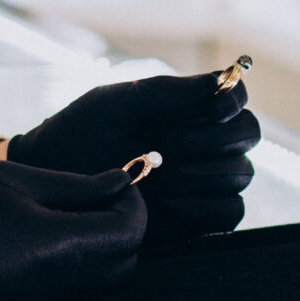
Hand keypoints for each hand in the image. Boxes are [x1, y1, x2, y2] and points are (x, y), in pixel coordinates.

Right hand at [0, 161, 144, 300]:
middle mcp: (58, 286)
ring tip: (71, 213)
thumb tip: (121, 181)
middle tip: (98, 194)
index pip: (130, 230)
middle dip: (124, 226)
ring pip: (103, 282)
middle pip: (126, 261)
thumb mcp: (13, 179)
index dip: (134, 202)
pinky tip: (48, 239)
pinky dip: (79, 268)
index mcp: (58, 245)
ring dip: (103, 249)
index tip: (118, 178)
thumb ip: (75, 186)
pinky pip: (74, 295)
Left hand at [6, 71, 258, 246]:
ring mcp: (202, 182)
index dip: (234, 100)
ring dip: (204, 173)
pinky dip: (205, 206)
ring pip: (241, 175)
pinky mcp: (196, 220)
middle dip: (216, 139)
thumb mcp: (115, 103)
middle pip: (248, 135)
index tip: (215, 108)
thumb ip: (166, 92)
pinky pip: (229, 214)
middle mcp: (203, 142)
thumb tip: (218, 80)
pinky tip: (167, 202)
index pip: (236, 97)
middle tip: (171, 144)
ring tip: (159, 174)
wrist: (51, 183)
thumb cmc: (79, 133)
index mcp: (188, 108)